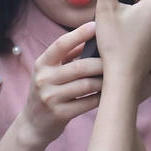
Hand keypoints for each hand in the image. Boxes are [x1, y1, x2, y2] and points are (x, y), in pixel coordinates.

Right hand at [14, 22, 105, 145]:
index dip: (79, 34)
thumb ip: (66, 55)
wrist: (33, 124)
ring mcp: (51, 97)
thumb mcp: (49, 72)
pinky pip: (87, 103)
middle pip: (80, 66)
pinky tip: (108, 94)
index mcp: (42, 64)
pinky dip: (100, 98)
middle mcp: (44, 79)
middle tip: (117, 60)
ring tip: (115, 78)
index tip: (95, 26)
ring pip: (86, 85)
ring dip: (103, 81)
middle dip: (101, 63)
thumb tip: (89, 37)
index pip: (61, 45)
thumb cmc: (47, 92)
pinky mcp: (60, 114)